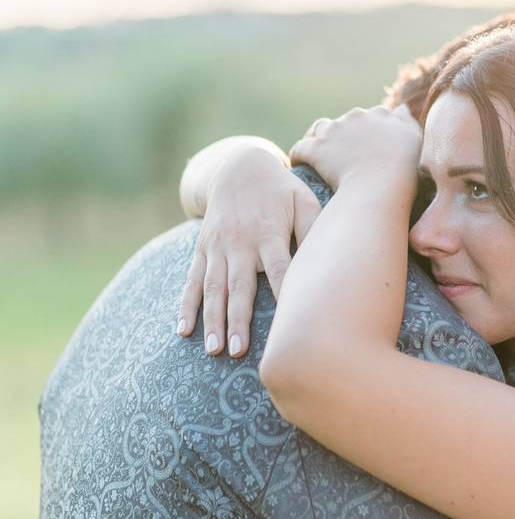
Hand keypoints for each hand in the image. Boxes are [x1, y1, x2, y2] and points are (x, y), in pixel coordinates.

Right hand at [177, 147, 322, 357]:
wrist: (239, 167)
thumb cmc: (282, 191)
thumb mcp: (304, 200)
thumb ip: (313, 229)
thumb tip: (326, 259)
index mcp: (269, 232)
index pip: (279, 267)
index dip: (284, 292)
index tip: (288, 322)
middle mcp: (240, 242)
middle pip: (240, 285)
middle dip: (238, 319)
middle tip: (238, 351)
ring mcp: (218, 247)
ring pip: (213, 288)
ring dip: (212, 320)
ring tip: (213, 349)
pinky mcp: (202, 250)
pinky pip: (192, 280)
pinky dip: (186, 306)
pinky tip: (183, 331)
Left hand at [291, 104, 420, 192]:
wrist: (381, 188)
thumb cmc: (404, 171)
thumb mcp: (415, 142)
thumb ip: (407, 122)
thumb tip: (401, 107)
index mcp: (380, 115)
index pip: (368, 118)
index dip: (364, 133)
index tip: (363, 149)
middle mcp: (356, 117)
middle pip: (343, 123)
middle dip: (341, 136)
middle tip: (343, 159)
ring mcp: (334, 131)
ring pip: (320, 131)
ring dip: (319, 142)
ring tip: (319, 160)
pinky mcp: (315, 148)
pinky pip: (300, 149)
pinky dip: (299, 157)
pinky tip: (300, 166)